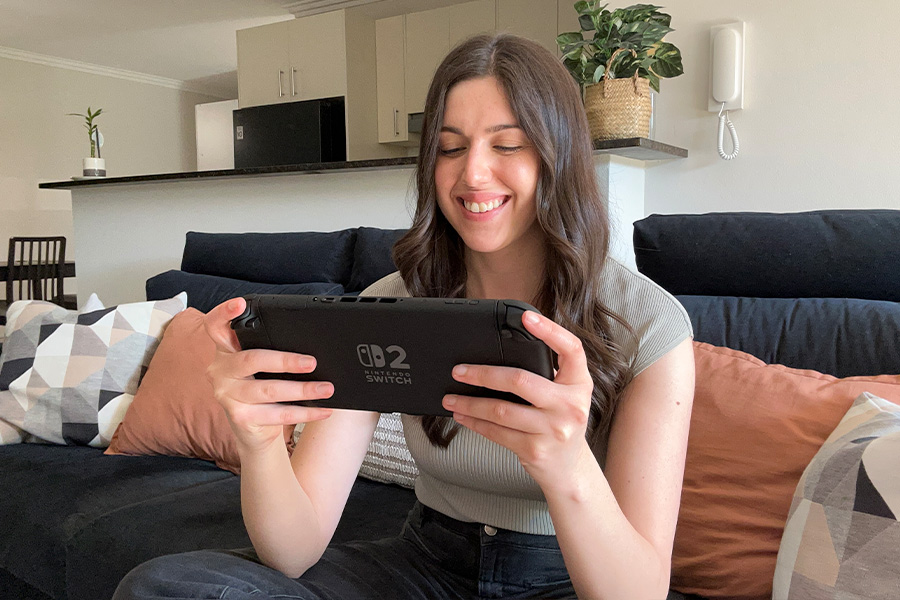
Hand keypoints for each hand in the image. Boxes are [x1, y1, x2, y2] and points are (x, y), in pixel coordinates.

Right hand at [205, 297, 334, 453]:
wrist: (252, 429)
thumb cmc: (261, 384)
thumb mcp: (261, 364)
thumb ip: (270, 348)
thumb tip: (311, 345)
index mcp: (225, 349)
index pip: (216, 326)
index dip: (224, 312)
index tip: (240, 303)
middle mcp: (221, 370)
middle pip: (252, 359)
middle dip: (285, 361)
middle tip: (311, 362)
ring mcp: (228, 396)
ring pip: (269, 390)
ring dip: (303, 390)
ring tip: (326, 388)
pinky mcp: (241, 418)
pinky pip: (279, 414)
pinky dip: (306, 412)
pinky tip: (323, 409)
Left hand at [441, 310, 594, 490]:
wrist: (569, 470)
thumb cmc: (560, 423)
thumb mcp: (564, 396)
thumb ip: (545, 375)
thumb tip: (499, 353)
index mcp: (579, 384)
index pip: (571, 349)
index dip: (550, 330)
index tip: (526, 316)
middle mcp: (570, 406)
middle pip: (521, 380)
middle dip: (483, 374)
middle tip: (459, 370)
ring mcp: (553, 429)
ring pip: (501, 410)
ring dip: (470, 403)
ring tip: (451, 397)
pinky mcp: (535, 449)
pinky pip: (497, 432)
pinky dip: (475, 422)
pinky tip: (463, 415)